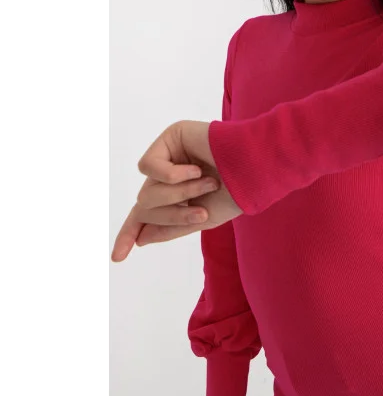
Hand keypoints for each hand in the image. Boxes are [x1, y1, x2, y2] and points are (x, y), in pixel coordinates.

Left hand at [110, 121, 242, 262]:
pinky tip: (195, 170)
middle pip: (146, 207)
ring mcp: (169, 155)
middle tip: (202, 213)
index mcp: (179, 194)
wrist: (253, 168)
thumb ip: (171, 228)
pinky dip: (172, 175)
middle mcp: (171, 175)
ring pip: (147, 190)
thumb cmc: (236, 192)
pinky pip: (149, 166)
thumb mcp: (202, 219)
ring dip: (178, 194)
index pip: (145, 216)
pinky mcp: (170, 137)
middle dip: (171, 215)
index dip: (129, 234)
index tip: (117, 258)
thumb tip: (141, 238)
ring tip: (208, 184)